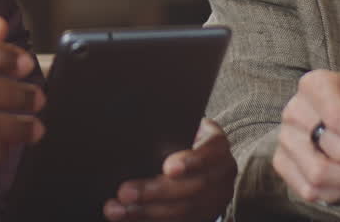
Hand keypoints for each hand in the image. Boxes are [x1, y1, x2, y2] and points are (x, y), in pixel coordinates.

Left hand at [102, 118, 235, 221]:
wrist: (195, 154)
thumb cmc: (180, 135)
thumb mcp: (179, 127)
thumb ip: (166, 131)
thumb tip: (134, 136)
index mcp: (217, 146)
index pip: (211, 152)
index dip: (192, 161)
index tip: (167, 167)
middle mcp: (222, 174)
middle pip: (194, 187)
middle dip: (156, 192)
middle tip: (124, 193)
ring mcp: (216, 199)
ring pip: (185, 211)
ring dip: (147, 213)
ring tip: (117, 210)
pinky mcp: (203, 216)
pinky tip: (129, 220)